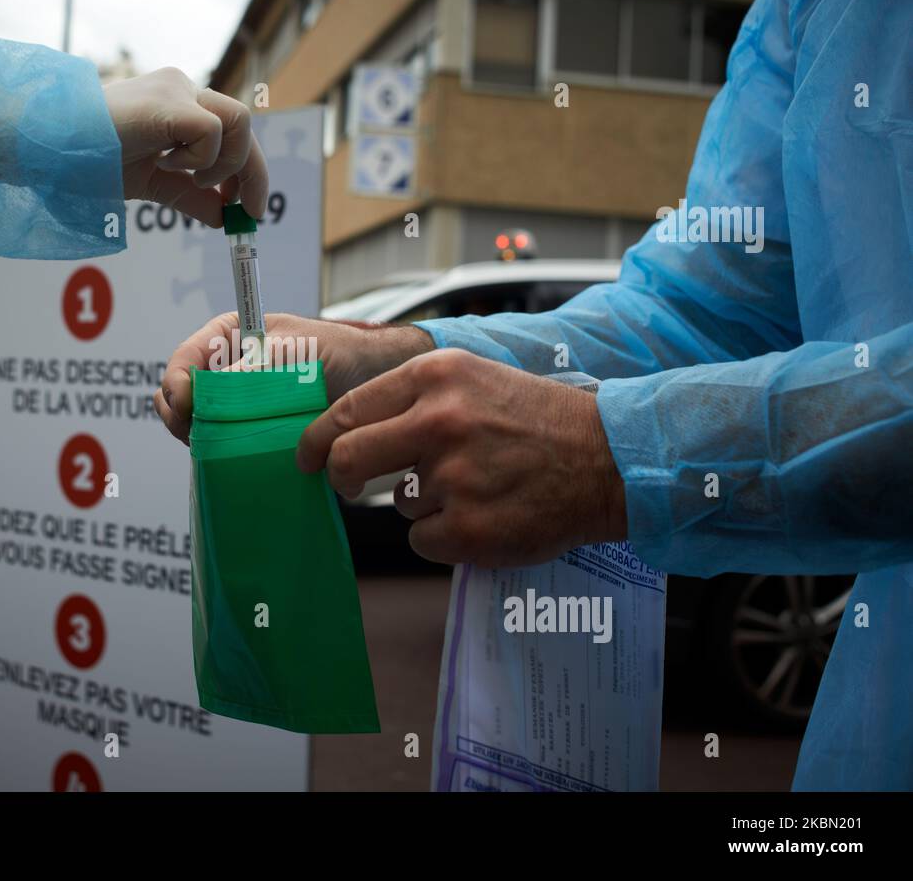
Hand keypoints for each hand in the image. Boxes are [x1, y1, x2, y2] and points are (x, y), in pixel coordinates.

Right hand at [103, 68, 267, 226]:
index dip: (248, 170)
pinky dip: (201, 159)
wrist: (49, 146)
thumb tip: (223, 217)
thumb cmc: (88, 159)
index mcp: (178, 104)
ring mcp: (177, 89)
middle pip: (244, 125)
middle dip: (253, 173)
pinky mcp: (170, 101)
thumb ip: (188, 195)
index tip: (248, 208)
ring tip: (185, 175)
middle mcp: (182, 89)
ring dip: (222, 163)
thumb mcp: (151, 182)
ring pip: (239, 123)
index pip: (231, 132)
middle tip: (249, 212)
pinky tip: (165, 162)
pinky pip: (213, 131)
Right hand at [155, 312, 433, 443]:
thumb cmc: (338, 350)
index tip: (188, 404)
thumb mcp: (295, 350)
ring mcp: (235, 406)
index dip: (177, 383)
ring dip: (199, 440)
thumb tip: (211, 391)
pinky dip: (221, 457)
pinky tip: (233, 461)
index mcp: (227, 338)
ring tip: (214, 448)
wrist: (375, 378)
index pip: (183, 360)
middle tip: (194, 434)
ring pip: (196, 427)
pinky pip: (222, 449)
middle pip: (179, 397)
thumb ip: (253, 367)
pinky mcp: (250, 434)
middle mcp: (225, 372)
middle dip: (180, 417)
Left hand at [296, 348, 628, 566]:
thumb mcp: (472, 379)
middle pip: (348, 458)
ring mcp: (453, 478)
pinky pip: (424, 540)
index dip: (317, 439)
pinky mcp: (468, 528)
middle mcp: (439, 421)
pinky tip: (486, 514)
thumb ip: (411, 397)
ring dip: (426, 504)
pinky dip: (447, 537)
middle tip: (346, 485)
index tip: (307, 455)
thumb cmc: (535, 420)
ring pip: (399, 504)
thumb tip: (345, 427)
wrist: (608, 460)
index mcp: (436, 376)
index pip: (348, 410)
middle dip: (339, 477)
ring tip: (479, 486)